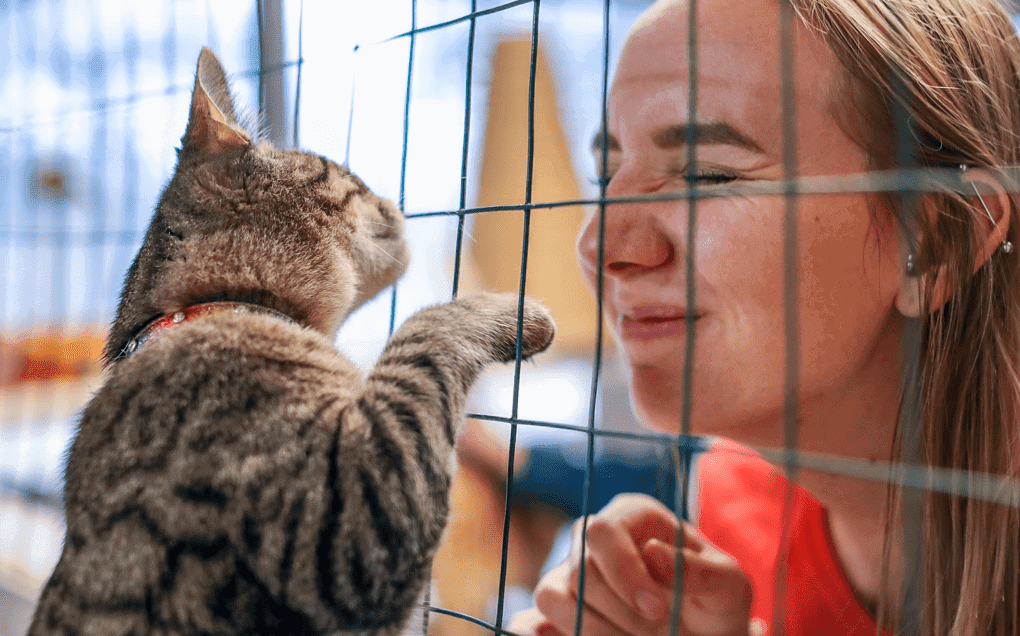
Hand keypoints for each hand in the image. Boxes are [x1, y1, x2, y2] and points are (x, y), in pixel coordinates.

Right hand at [508, 493, 752, 635]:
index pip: (603, 532)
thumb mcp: (728, 585)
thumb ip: (700, 569)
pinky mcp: (559, 606)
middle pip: (579, 570)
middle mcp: (594, 535)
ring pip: (551, 596)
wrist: (704, 634)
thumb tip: (651, 551)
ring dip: (595, 629)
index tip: (660, 611)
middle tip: (657, 632)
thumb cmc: (716, 602)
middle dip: (619, 612)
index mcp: (633, 514)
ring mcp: (570, 571)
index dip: (625, 574)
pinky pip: (533, 621)